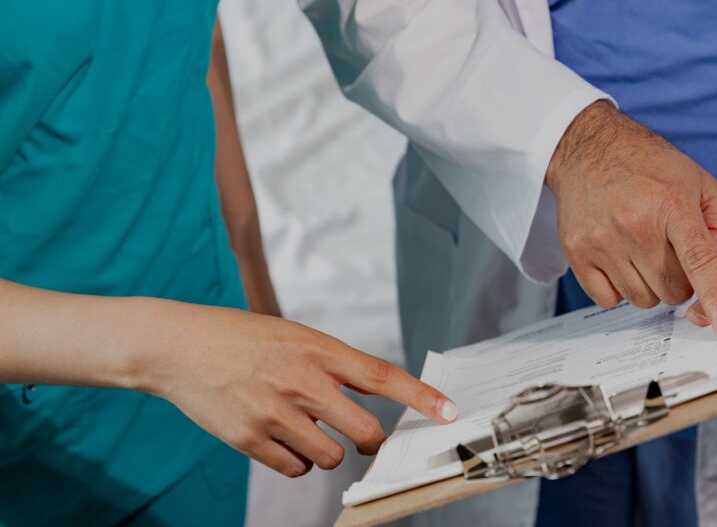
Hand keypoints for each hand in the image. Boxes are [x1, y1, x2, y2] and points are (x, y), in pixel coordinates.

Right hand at [138, 302, 457, 476]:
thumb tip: (369, 395)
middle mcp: (302, 381)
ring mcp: (275, 413)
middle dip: (370, 442)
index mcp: (319, 349)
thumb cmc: (243, 339)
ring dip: (327, 452)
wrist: (179, 347)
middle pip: (364, 432)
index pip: (382, 375)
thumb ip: (333, 364)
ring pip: (330, 458)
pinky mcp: (250, 439)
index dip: (421, 396)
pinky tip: (280, 439)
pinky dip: (296, 461)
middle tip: (361, 437)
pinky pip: (296, 469)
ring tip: (302, 428)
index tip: (449, 412)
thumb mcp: (296, 336)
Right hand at [546, 101, 716, 336]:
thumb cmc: (648, 165)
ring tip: (643, 253)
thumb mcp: (698, 180)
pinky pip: (608, 300)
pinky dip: (619, 290)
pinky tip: (619, 260)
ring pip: (643, 300)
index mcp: (672, 204)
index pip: (700, 259)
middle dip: (681, 282)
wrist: (588, 148)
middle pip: (674, 291)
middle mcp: (636, 225)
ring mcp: (603, 241)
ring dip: (650, 286)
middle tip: (671, 254)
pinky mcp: (578, 253)